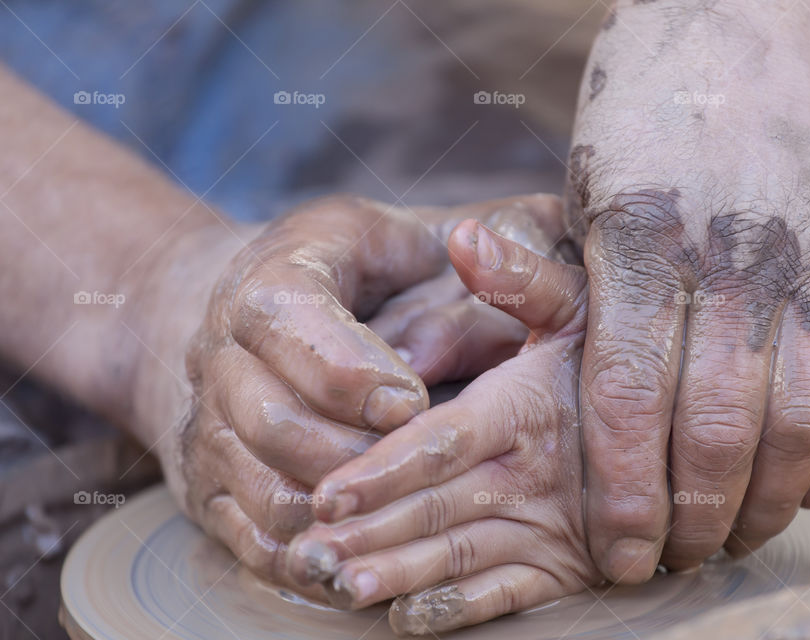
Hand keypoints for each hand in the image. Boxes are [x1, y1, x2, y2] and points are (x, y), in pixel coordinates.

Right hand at [143, 194, 565, 595]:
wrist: (245, 316)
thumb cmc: (347, 272)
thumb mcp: (399, 234)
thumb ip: (464, 243)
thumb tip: (532, 239)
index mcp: (273, 278)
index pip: (292, 320)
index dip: (349, 369)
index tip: (412, 400)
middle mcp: (223, 349)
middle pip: (270, 417)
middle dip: (348, 452)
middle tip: (413, 470)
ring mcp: (209, 416)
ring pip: (257, 481)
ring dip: (326, 510)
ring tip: (392, 520)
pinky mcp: (207, 474)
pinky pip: (239, 527)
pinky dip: (293, 550)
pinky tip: (350, 555)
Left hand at [284, 220, 598, 634]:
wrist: (689, 427)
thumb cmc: (612, 360)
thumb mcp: (581, 307)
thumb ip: (521, 280)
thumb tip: (466, 235)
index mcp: (524, 408)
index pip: (443, 442)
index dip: (384, 470)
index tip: (329, 494)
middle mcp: (533, 473)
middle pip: (437, 507)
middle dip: (371, 532)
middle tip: (310, 552)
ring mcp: (549, 526)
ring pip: (461, 555)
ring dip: (398, 574)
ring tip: (340, 586)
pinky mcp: (566, 568)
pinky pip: (506, 596)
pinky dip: (455, 608)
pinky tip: (405, 618)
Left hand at [567, 0, 809, 578]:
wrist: (759, 11)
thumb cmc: (652, 98)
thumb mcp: (580, 175)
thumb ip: (542, 263)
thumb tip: (462, 289)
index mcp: (641, 242)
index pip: (631, 402)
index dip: (626, 493)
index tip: (619, 550)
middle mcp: (733, 257)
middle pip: (717, 429)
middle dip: (692, 514)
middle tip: (673, 556)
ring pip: (799, 418)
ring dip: (767, 496)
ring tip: (735, 535)